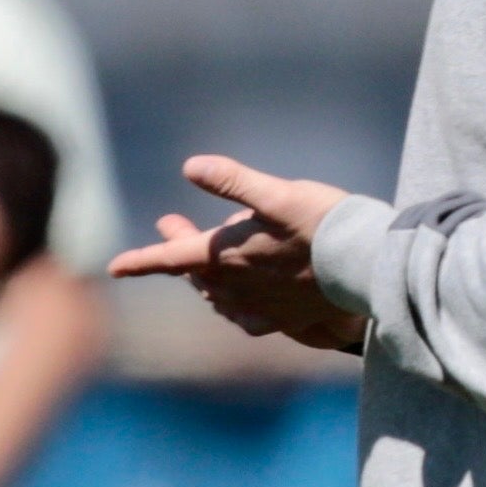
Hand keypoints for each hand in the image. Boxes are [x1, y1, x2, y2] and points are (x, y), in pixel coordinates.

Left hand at [109, 157, 368, 352]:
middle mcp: (236, 289)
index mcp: (225, 259)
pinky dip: (235, 305)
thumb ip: (233, 182)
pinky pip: (248, 317)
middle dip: (177, 249)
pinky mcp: (287, 321)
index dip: (141, 260)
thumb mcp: (278, 195)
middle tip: (170, 224)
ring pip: (217, 295)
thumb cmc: (324, 226)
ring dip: (204, 276)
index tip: (114, 267)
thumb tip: (190, 165)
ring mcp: (260, 309)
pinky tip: (239, 304)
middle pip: (194, 272)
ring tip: (200, 262)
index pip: (171, 260)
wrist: (372, 269)